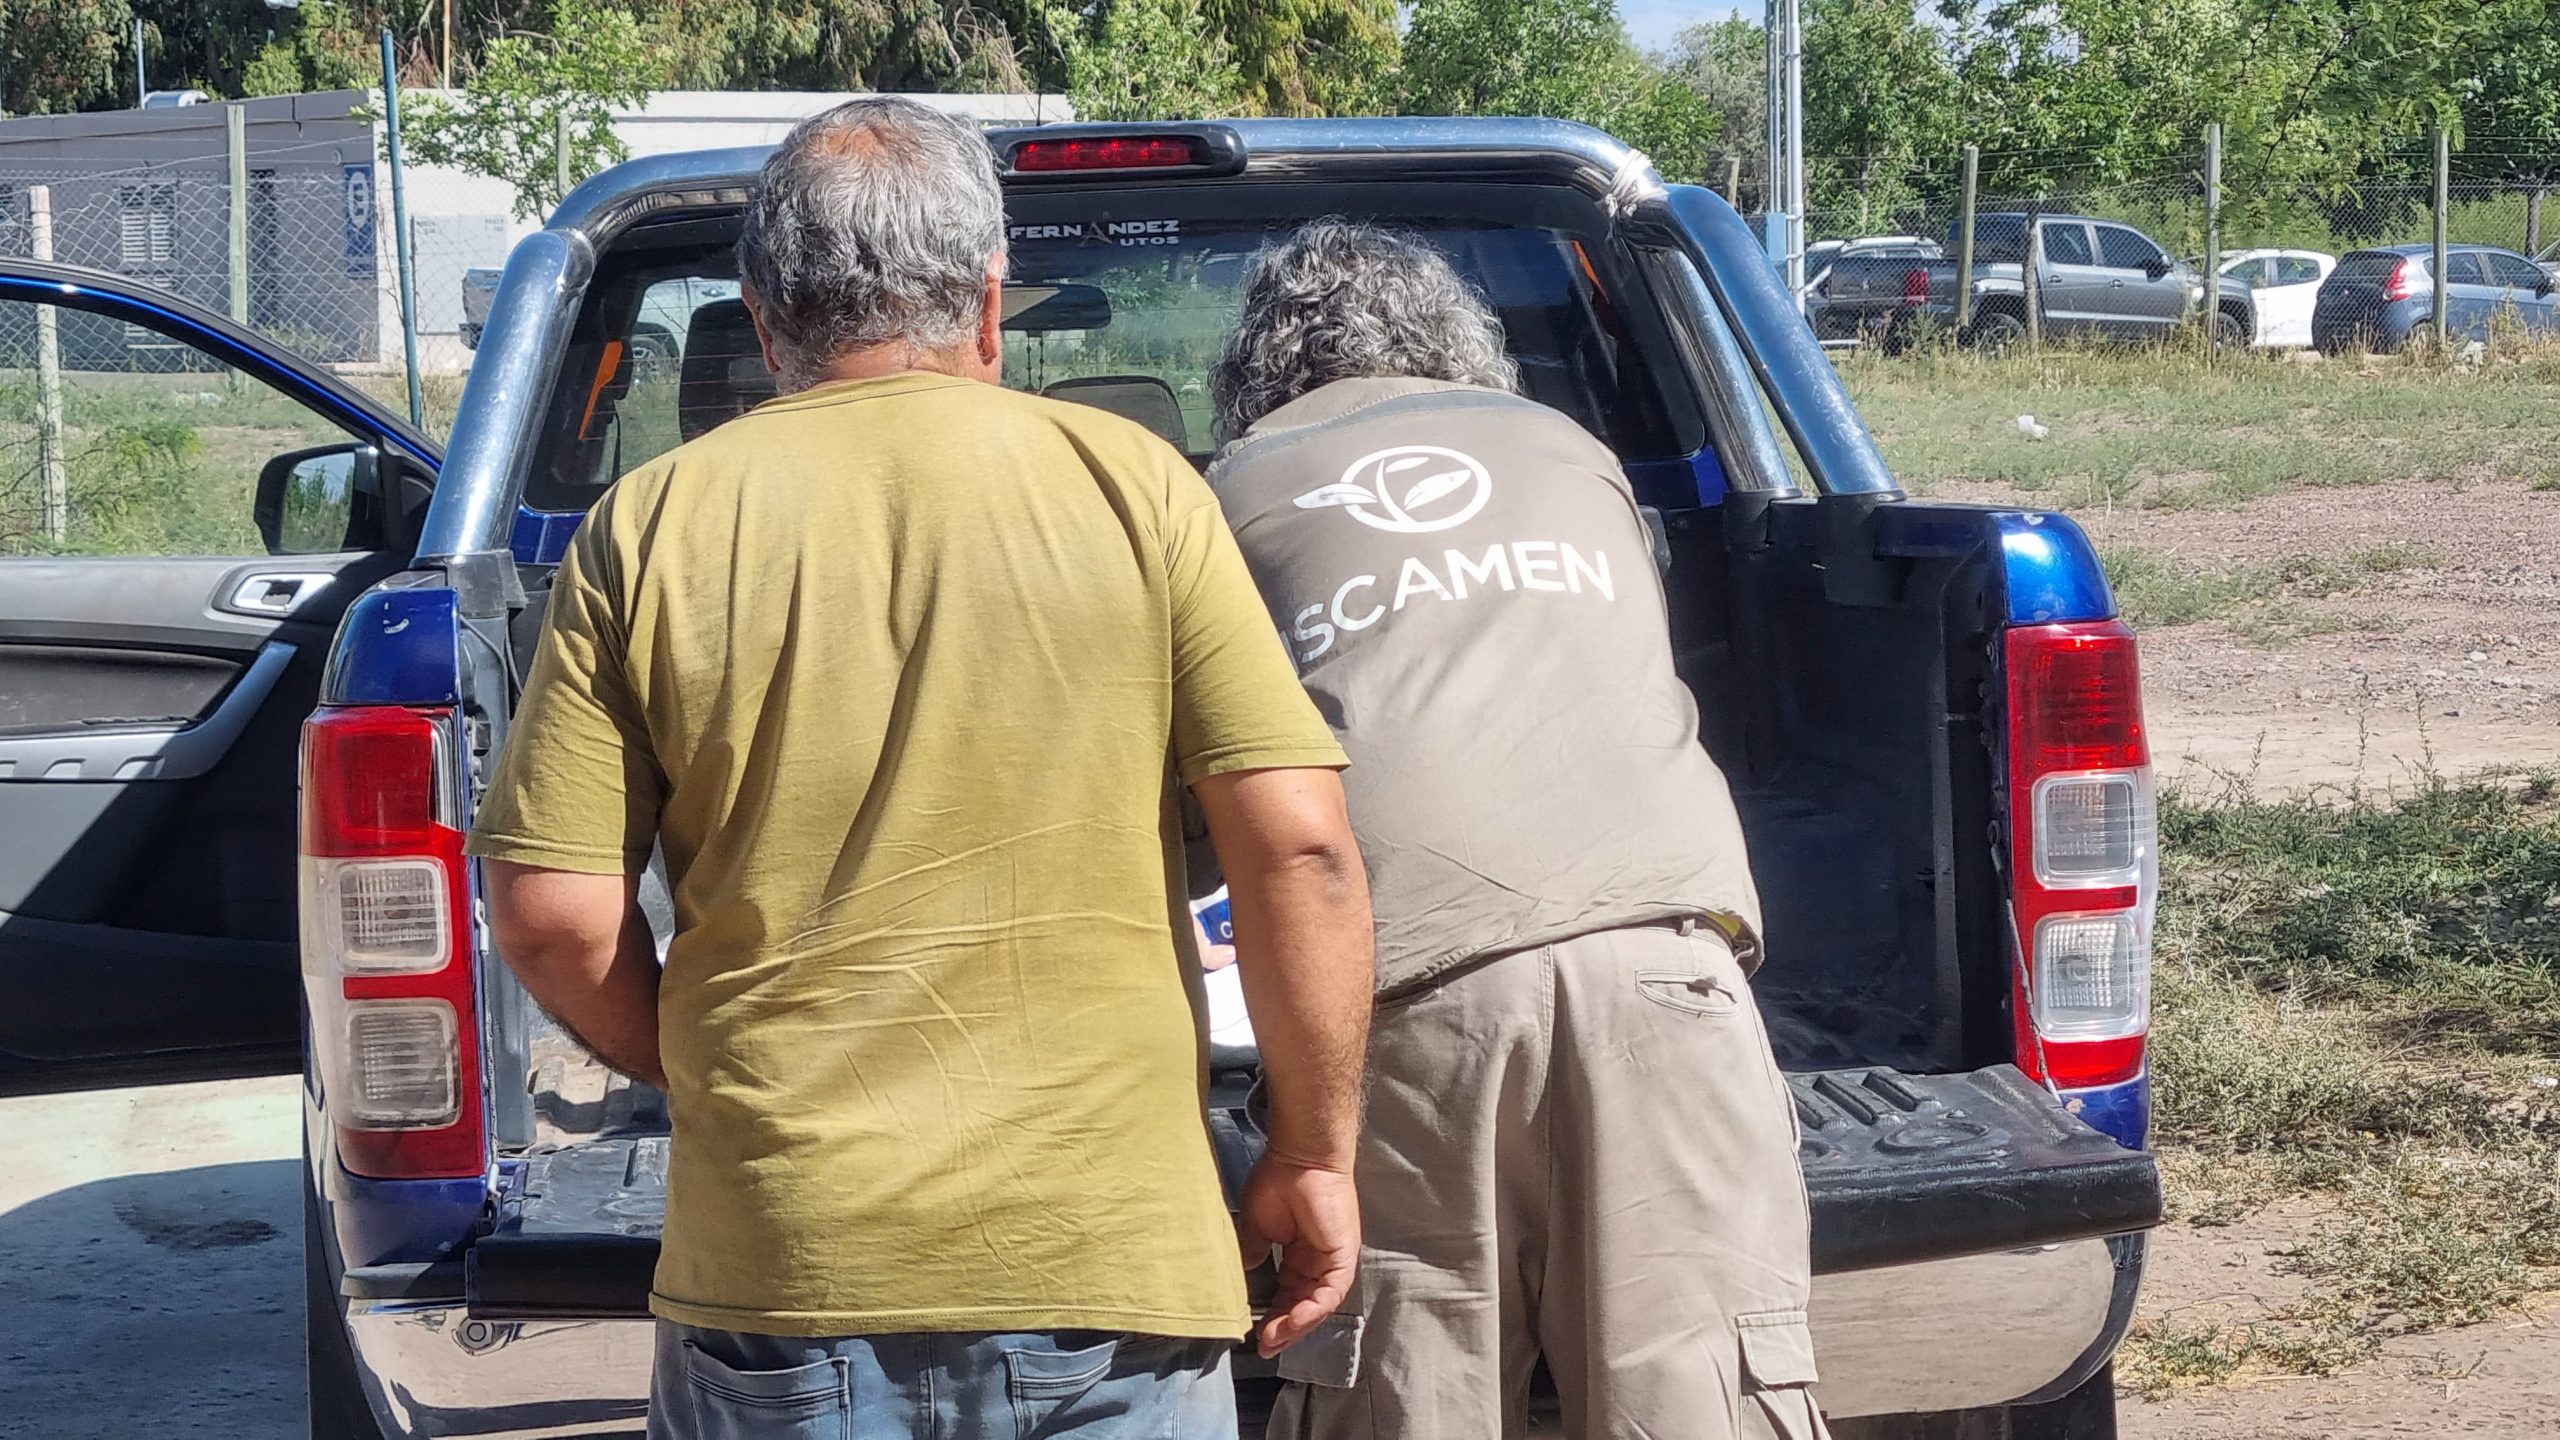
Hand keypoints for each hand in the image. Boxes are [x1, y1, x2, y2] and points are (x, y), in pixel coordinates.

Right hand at [1235, 1154, 1359, 1358]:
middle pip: (1303, 1306)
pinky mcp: (1342, 1256)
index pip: (1288, 1295)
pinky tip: (1291, 1320)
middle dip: (1284, 1329)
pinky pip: (1329, 1293)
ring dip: (1296, 1326)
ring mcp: (1332, 1260)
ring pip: (1317, 1305)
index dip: (1273, 1316)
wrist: (1299, 1158)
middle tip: (1264, 1347)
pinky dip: (1311, 1310)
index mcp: (1299, 1255)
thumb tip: (1242, 1279)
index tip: (1255, 1333)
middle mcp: (1317, 1262)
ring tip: (1272, 1339)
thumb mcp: (1257, 1227)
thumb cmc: (1277, 1182)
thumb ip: (1254, 1254)